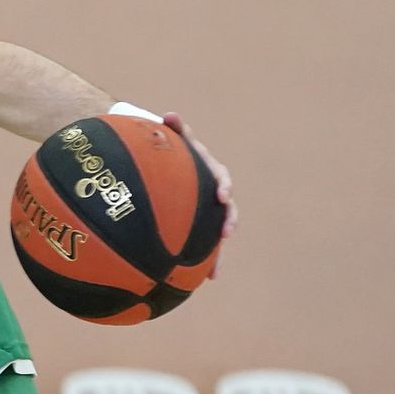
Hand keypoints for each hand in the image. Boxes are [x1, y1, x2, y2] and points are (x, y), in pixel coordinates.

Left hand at [162, 112, 237, 274]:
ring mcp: (207, 211)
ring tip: (215, 268)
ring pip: (218, 231)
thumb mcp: (173, 141)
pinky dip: (207, 261)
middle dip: (228, 219)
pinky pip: (205, 245)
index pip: (220, 177)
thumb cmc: (170, 153)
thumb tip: (170, 115)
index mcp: (209, 172)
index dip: (223, 186)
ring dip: (219, 250)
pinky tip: (206, 278)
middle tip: (226, 230)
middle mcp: (212, 192)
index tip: (221, 195)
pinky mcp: (200, 226)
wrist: (166, 167)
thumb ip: (175, 130)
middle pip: (227, 208)